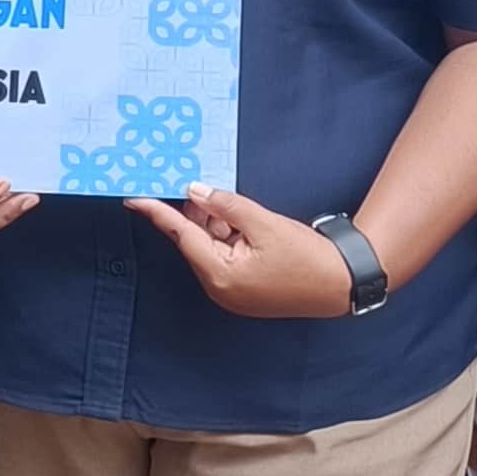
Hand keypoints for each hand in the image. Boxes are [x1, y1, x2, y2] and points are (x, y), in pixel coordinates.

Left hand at [130, 185, 365, 318]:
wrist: (342, 282)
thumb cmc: (306, 257)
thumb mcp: (263, 222)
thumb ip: (226, 205)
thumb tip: (195, 192)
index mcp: (220, 275)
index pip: (180, 235)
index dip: (157, 213)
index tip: (134, 198)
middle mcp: (219, 288)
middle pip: (193, 242)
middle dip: (194, 213)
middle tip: (193, 183)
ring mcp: (231, 292)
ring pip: (209, 248)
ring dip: (211, 223)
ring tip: (221, 199)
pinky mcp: (243, 289)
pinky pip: (223, 257)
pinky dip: (225, 236)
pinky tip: (234, 218)